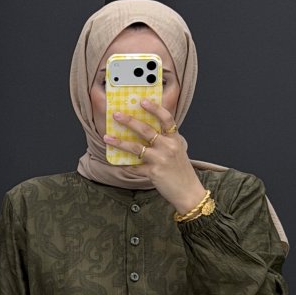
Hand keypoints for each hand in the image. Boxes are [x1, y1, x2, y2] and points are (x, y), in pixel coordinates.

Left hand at [104, 97, 208, 213]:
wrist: (188, 192)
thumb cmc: (182, 172)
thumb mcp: (178, 151)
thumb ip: (166, 141)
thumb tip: (145, 132)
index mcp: (175, 139)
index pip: (166, 118)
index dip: (154, 108)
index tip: (142, 101)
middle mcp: (168, 147)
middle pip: (146, 130)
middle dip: (129, 121)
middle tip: (116, 115)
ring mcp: (160, 159)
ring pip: (136, 147)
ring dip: (119, 142)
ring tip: (107, 137)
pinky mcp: (153, 172)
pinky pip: (135, 167)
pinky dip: (125, 165)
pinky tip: (116, 162)